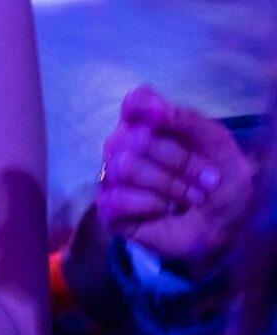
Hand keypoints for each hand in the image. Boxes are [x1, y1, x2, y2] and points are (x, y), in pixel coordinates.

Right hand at [97, 85, 254, 277]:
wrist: (225, 231)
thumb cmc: (221, 185)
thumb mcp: (220, 149)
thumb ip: (192, 122)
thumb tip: (158, 110)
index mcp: (149, 125)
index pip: (133, 103)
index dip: (146, 107)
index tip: (166, 118)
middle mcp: (125, 146)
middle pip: (134, 138)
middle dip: (178, 161)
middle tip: (206, 180)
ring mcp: (113, 176)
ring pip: (124, 166)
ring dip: (168, 185)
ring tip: (189, 198)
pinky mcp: (109, 208)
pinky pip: (116, 198)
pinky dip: (149, 205)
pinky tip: (162, 211)